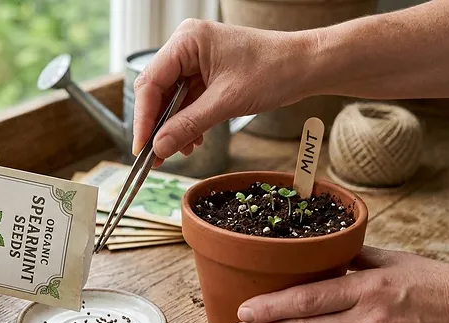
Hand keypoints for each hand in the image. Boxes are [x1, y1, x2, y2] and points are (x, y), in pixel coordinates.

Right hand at [132, 19, 309, 165]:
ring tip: (177, 152)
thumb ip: (188, 125)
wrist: (307, 66)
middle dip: (157, 125)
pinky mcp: (206, 74)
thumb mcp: (226, 103)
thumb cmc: (273, 71)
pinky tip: (192, 141)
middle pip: (157, 91)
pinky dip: (187, 122)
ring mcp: (196, 60)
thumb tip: (159, 148)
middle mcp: (186, 47)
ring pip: (171, 99)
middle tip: (154, 156)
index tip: (142, 147)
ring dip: (173, 127)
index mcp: (187, 41)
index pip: (151, 82)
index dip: (143, 118)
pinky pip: (187, 101)